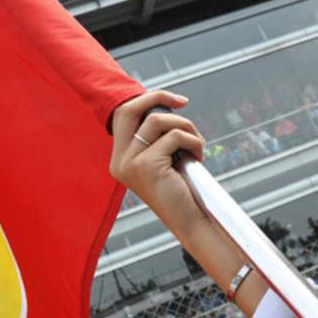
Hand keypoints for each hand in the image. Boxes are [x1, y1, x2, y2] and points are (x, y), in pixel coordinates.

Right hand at [109, 90, 208, 234]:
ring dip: (185, 126)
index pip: (123, 116)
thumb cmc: (181, 189)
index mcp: (120, 159)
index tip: (174, 101)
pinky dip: (193, 142)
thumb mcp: (163, 158)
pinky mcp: (146, 166)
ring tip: (197, 143)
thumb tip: (164, 103)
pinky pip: (174, 136)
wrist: (190, 220)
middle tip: (183, 102)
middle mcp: (119, 161)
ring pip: (157, 121)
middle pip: (128, 110)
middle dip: (158, 97)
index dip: (147, 100)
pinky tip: (198, 158)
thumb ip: (156, 136)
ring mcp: (130, 164)